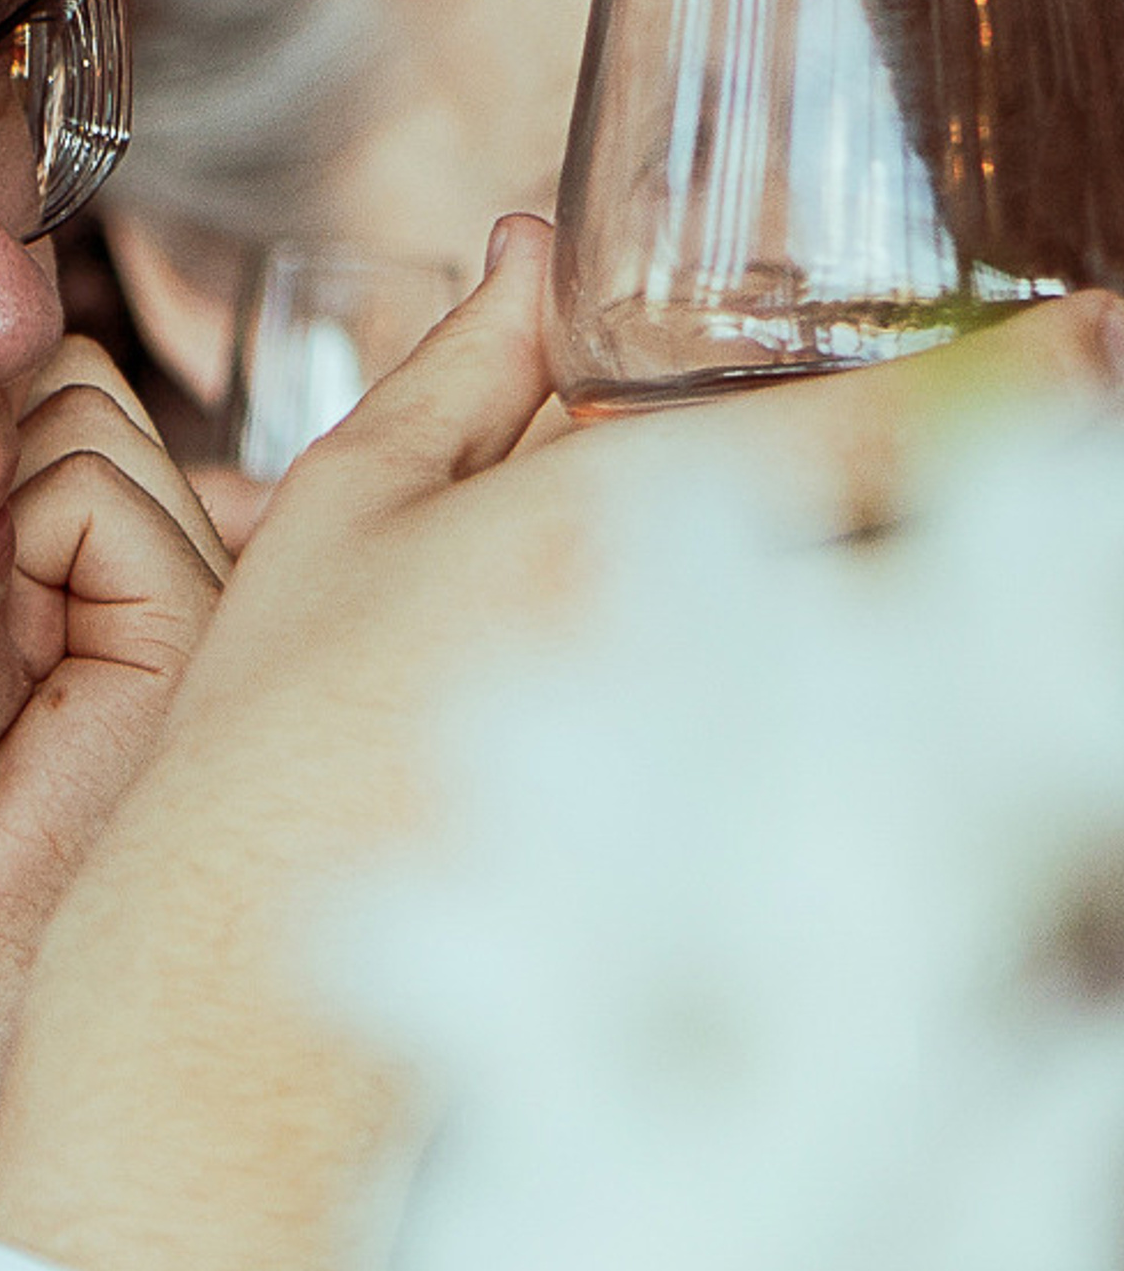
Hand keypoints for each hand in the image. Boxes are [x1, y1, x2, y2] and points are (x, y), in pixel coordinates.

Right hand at [0, 221, 1123, 1270]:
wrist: (233, 1014)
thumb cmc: (260, 772)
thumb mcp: (332, 527)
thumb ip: (454, 380)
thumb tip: (535, 255)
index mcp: (602, 525)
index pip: (882, 431)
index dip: (1032, 376)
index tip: (1101, 343)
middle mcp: (691, 648)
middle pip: (919, 557)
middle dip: (973, 522)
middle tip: (1008, 483)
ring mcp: (729, 785)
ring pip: (903, 678)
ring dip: (922, 643)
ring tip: (938, 624)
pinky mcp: (737, 896)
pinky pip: (856, 793)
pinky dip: (872, 757)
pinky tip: (839, 764)